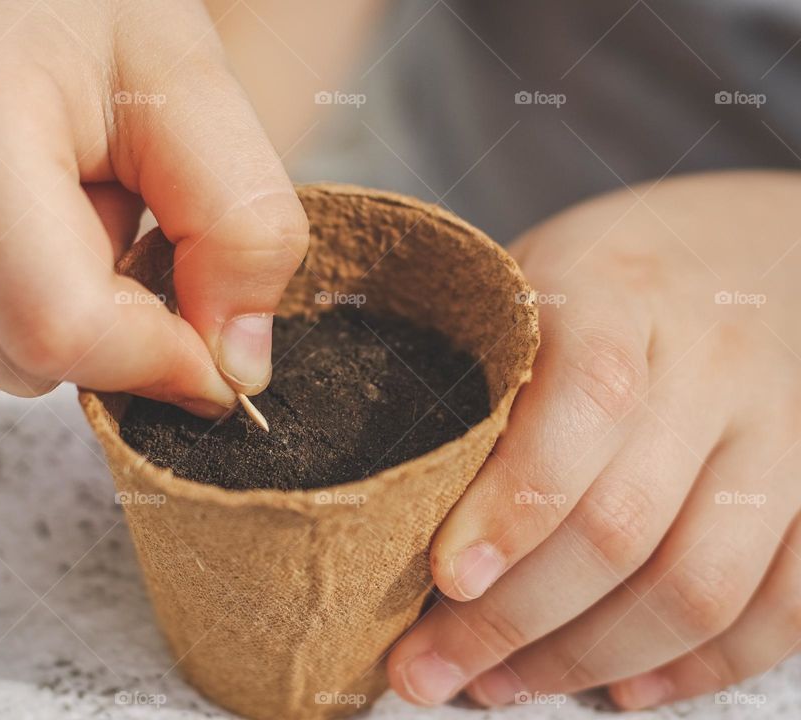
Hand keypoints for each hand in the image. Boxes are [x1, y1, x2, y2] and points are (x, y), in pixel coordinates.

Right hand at [0, 0, 307, 413]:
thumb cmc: (78, 14)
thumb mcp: (188, 87)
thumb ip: (239, 225)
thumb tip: (234, 367)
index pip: (61, 327)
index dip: (158, 360)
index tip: (212, 351)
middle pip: (20, 364)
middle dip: (101, 318)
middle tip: (103, 211)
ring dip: (39, 318)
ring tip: (40, 210)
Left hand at [388, 170, 800, 708]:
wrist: (734, 251)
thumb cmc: (596, 284)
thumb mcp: (523, 290)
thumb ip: (477, 381)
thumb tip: (395, 509)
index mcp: (618, 296)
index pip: (585, 405)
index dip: (515, 507)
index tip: (445, 580)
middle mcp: (712, 365)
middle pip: (625, 520)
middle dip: (515, 620)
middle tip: (429, 668)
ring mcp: (778, 433)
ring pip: (699, 584)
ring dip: (589, 659)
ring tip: (497, 685)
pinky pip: (782, 606)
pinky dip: (700, 667)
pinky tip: (625, 689)